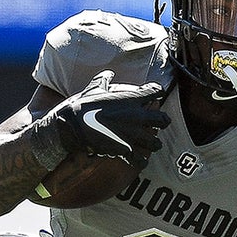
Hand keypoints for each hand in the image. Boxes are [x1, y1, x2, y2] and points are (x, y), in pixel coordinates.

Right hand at [38, 70, 168, 167]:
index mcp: (132, 99)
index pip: (157, 91)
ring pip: (156, 144)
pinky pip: (141, 161)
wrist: (73, 125)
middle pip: (163, 120)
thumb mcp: (93, 88)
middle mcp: (137, 116)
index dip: (157, 93)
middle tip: (158, 124)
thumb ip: (104, 80)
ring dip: (153, 144)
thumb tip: (108, 74)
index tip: (154, 96)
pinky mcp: (124, 150)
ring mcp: (132, 135)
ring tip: (148, 144)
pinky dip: (141, 162)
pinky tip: (138, 160)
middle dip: (163, 122)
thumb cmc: (83, 105)